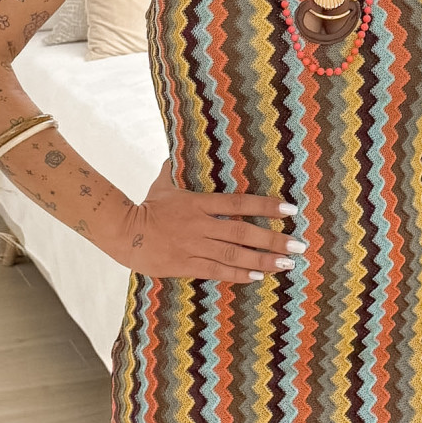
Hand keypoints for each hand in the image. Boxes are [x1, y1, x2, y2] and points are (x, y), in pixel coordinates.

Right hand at [118, 159, 302, 283]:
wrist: (123, 233)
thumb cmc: (147, 205)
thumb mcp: (165, 182)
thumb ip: (179, 166)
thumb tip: (183, 145)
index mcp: (198, 202)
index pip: (238, 204)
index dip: (266, 207)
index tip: (290, 210)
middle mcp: (200, 225)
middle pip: (243, 234)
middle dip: (274, 240)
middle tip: (299, 246)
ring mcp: (193, 247)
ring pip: (234, 256)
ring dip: (263, 261)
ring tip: (286, 264)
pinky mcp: (186, 265)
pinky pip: (217, 271)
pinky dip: (239, 275)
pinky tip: (258, 277)